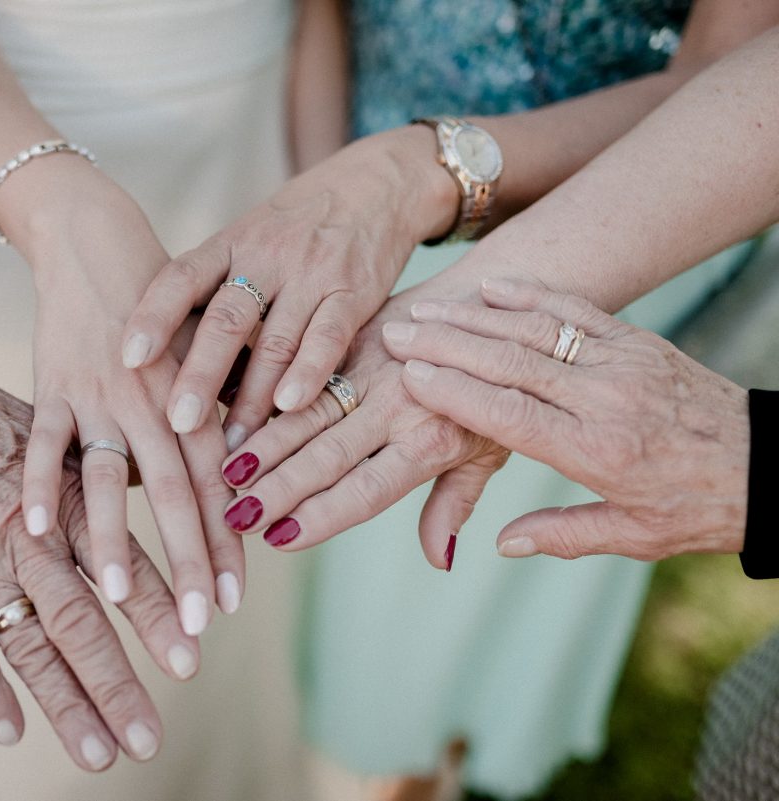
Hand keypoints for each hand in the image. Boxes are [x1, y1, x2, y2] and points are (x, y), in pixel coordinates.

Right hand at [0, 347, 201, 770]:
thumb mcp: (58, 434)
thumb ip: (106, 476)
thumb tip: (161, 488)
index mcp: (68, 500)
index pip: (124, 567)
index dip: (158, 615)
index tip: (193, 659)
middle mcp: (30, 539)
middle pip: (81, 619)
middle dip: (118, 682)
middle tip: (150, 737)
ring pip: (28, 642)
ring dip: (65, 701)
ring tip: (101, 754)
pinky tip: (10, 731)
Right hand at [12, 168, 240, 629]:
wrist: (98, 244)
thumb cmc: (161, 309)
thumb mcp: (199, 360)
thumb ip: (212, 421)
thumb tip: (238, 487)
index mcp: (194, 404)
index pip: (217, 487)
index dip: (225, 546)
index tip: (229, 604)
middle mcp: (156, 406)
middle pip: (176, 495)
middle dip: (185, 562)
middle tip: (193, 627)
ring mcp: (103, 396)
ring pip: (112, 475)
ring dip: (113, 535)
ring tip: (116, 594)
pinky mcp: (54, 383)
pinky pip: (46, 439)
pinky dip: (41, 480)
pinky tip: (34, 528)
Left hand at [120, 127, 455, 451]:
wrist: (378, 183)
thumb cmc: (298, 226)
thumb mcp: (249, 240)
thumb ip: (215, 289)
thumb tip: (166, 361)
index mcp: (229, 244)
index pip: (180, 278)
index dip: (152, 318)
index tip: (127, 360)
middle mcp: (265, 256)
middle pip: (225, 320)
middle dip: (198, 375)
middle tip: (178, 423)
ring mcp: (311, 273)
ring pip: (274, 341)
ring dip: (252, 397)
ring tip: (232, 444)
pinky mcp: (353, 291)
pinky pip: (326, 338)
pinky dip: (307, 374)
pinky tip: (289, 408)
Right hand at [216, 292, 508, 569]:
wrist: (495, 301)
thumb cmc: (496, 389)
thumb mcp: (490, 452)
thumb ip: (455, 503)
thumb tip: (441, 562)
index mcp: (430, 441)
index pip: (367, 489)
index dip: (321, 516)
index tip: (277, 539)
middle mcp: (398, 405)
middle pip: (327, 453)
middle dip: (277, 486)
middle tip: (232, 513)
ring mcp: (373, 367)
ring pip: (306, 410)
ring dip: (262, 443)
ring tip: (222, 470)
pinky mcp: (355, 336)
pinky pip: (303, 369)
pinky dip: (266, 393)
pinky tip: (230, 411)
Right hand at [384, 278, 749, 560]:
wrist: (769, 463)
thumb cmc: (696, 506)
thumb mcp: (634, 536)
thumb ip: (562, 536)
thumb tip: (497, 544)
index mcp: (598, 451)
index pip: (511, 415)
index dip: (457, 394)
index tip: (411, 376)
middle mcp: (606, 398)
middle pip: (511, 363)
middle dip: (447, 346)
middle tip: (398, 333)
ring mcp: (621, 361)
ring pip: (535, 331)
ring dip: (473, 317)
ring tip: (424, 309)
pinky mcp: (635, 340)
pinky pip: (573, 309)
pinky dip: (529, 295)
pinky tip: (490, 285)